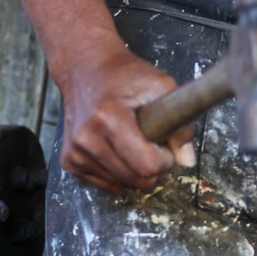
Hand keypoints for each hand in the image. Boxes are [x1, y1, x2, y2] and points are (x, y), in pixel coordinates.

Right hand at [58, 43, 193, 193]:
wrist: (86, 70)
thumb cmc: (126, 76)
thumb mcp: (162, 86)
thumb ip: (181, 124)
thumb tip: (187, 161)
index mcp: (109, 118)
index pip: (147, 165)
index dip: (165, 158)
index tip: (164, 142)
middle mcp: (87, 138)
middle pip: (136, 180)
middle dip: (152, 166)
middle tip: (151, 142)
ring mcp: (75, 152)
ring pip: (121, 185)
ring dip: (135, 170)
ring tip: (132, 142)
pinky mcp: (69, 162)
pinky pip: (106, 185)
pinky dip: (118, 174)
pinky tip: (117, 149)